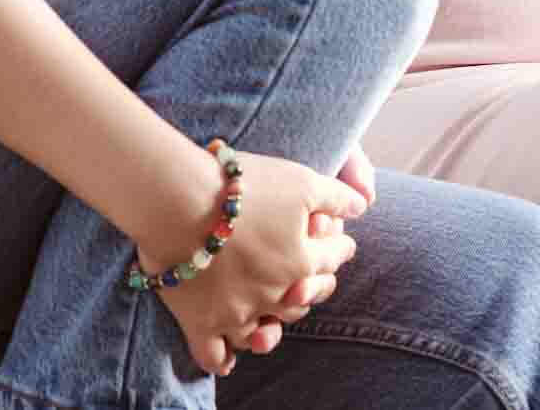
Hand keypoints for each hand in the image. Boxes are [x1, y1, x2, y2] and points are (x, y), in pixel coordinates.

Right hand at [142, 150, 361, 377]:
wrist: (177, 196)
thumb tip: (362, 206)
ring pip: (264, 334)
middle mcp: (275, 294)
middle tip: (307, 281)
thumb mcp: (302, 180)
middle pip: (303, 302)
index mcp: (303, 261)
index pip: (334, 259)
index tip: (341, 242)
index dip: (340, 247)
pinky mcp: (200, 322)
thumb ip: (337, 196)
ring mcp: (238, 313)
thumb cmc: (242, 184)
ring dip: (271, 328)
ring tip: (269, 323)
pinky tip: (229, 356)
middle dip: (311, 289)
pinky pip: (215, 355)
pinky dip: (223, 358)